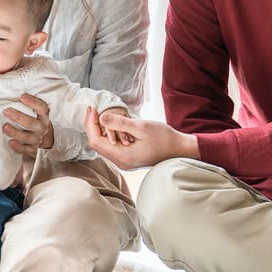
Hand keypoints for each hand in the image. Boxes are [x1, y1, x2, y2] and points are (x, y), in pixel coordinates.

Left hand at [3, 94, 53, 157]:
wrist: (49, 145)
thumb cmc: (40, 127)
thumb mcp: (41, 117)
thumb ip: (33, 109)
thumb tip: (16, 97)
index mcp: (44, 118)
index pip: (42, 109)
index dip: (33, 102)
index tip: (22, 96)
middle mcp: (42, 129)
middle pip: (31, 123)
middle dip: (18, 117)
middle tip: (6, 111)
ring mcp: (37, 140)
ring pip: (26, 137)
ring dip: (15, 132)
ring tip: (5, 127)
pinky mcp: (32, 150)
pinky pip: (24, 150)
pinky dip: (17, 147)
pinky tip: (11, 142)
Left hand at [84, 107, 198, 169]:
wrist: (180, 149)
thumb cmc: (165, 138)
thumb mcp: (142, 127)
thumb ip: (120, 123)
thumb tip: (101, 117)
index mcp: (123, 157)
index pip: (96, 141)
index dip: (90, 124)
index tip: (93, 109)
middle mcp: (121, 162)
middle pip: (97, 144)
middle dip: (93, 126)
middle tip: (94, 109)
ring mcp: (124, 161)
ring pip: (104, 145)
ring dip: (100, 130)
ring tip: (101, 114)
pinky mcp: (129, 157)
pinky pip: (112, 146)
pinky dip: (109, 134)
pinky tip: (112, 123)